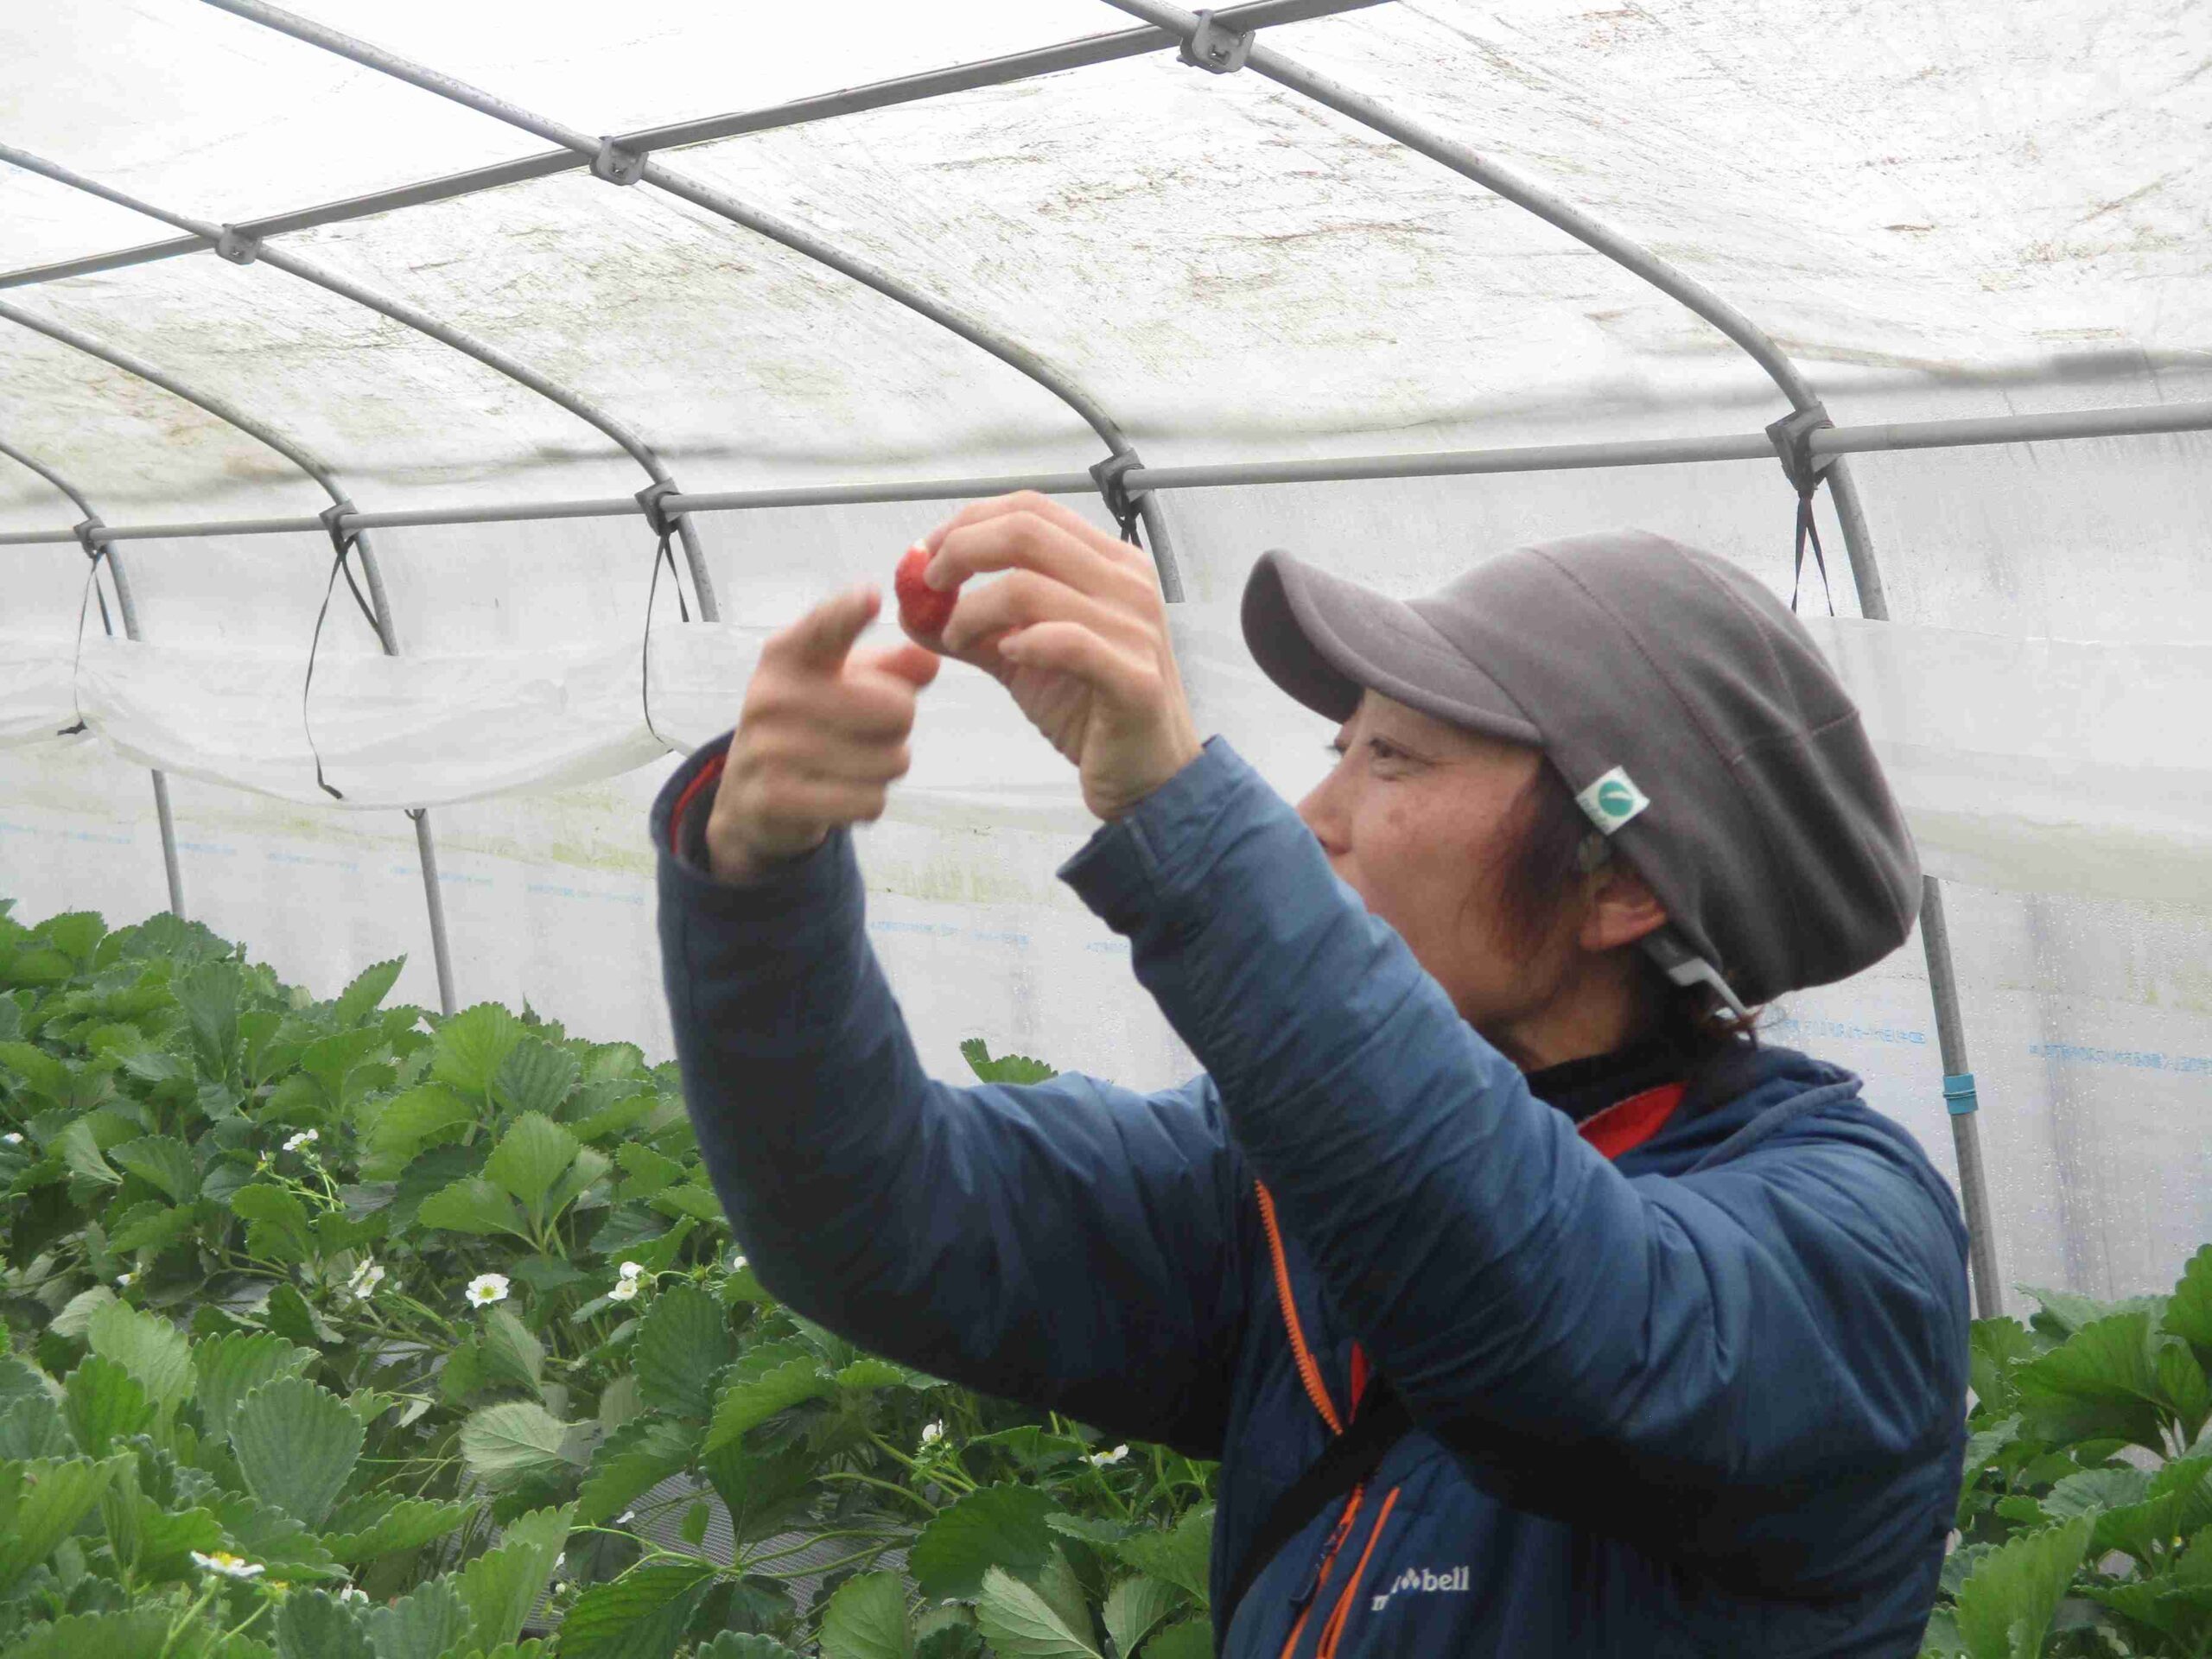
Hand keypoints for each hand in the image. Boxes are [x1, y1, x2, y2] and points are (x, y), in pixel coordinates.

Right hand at [705, 585, 939, 883]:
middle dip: (899, 726)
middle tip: (867, 731)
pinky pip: (868, 801)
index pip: (824, 627)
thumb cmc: (813, 723)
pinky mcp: (776, 799)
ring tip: (849, 763)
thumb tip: (928, 660)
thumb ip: (892, 668)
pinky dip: (868, 801)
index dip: (848, 612)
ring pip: (889, 761)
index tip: (870, 595)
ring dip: (884, 768)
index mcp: (789, 655)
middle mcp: (772, 695)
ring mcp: (769, 749)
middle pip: (898, 710)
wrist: (751, 797)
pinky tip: (839, 793)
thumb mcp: (846, 683)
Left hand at [913, 492, 1202, 821]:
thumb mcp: (1023, 657)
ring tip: (956, 639)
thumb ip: (973, 628)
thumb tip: (913, 606)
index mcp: (1109, 563)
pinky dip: (1022, 645)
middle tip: (929, 587)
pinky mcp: (1134, 678)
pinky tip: (1007, 657)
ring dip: (973, 611)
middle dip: (959, 551)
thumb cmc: (1093, 710)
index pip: (1030, 508)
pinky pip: (1065, 641)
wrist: (1149, 773)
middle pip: (1026, 530)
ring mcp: (1136, 628)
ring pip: (1030, 587)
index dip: (968, 521)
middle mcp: (1127, 583)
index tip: (927, 555)